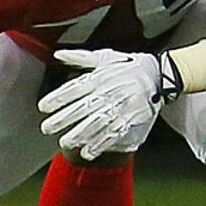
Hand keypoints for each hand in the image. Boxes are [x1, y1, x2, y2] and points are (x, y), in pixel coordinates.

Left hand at [40, 48, 173, 159]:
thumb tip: (58, 55)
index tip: (43, 107)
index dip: (58, 98)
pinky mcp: (132, 118)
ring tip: (65, 142)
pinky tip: (88, 151)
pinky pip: (115, 132)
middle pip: (84, 107)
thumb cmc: (130, 66)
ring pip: (98, 122)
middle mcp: (110, 91)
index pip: (75, 88)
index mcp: (101, 76)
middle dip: (64, 119)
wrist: (161, 74)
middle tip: (47, 128)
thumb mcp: (106, 57)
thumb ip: (80, 57)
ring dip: (80, 134)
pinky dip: (101, 143)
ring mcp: (122, 106)